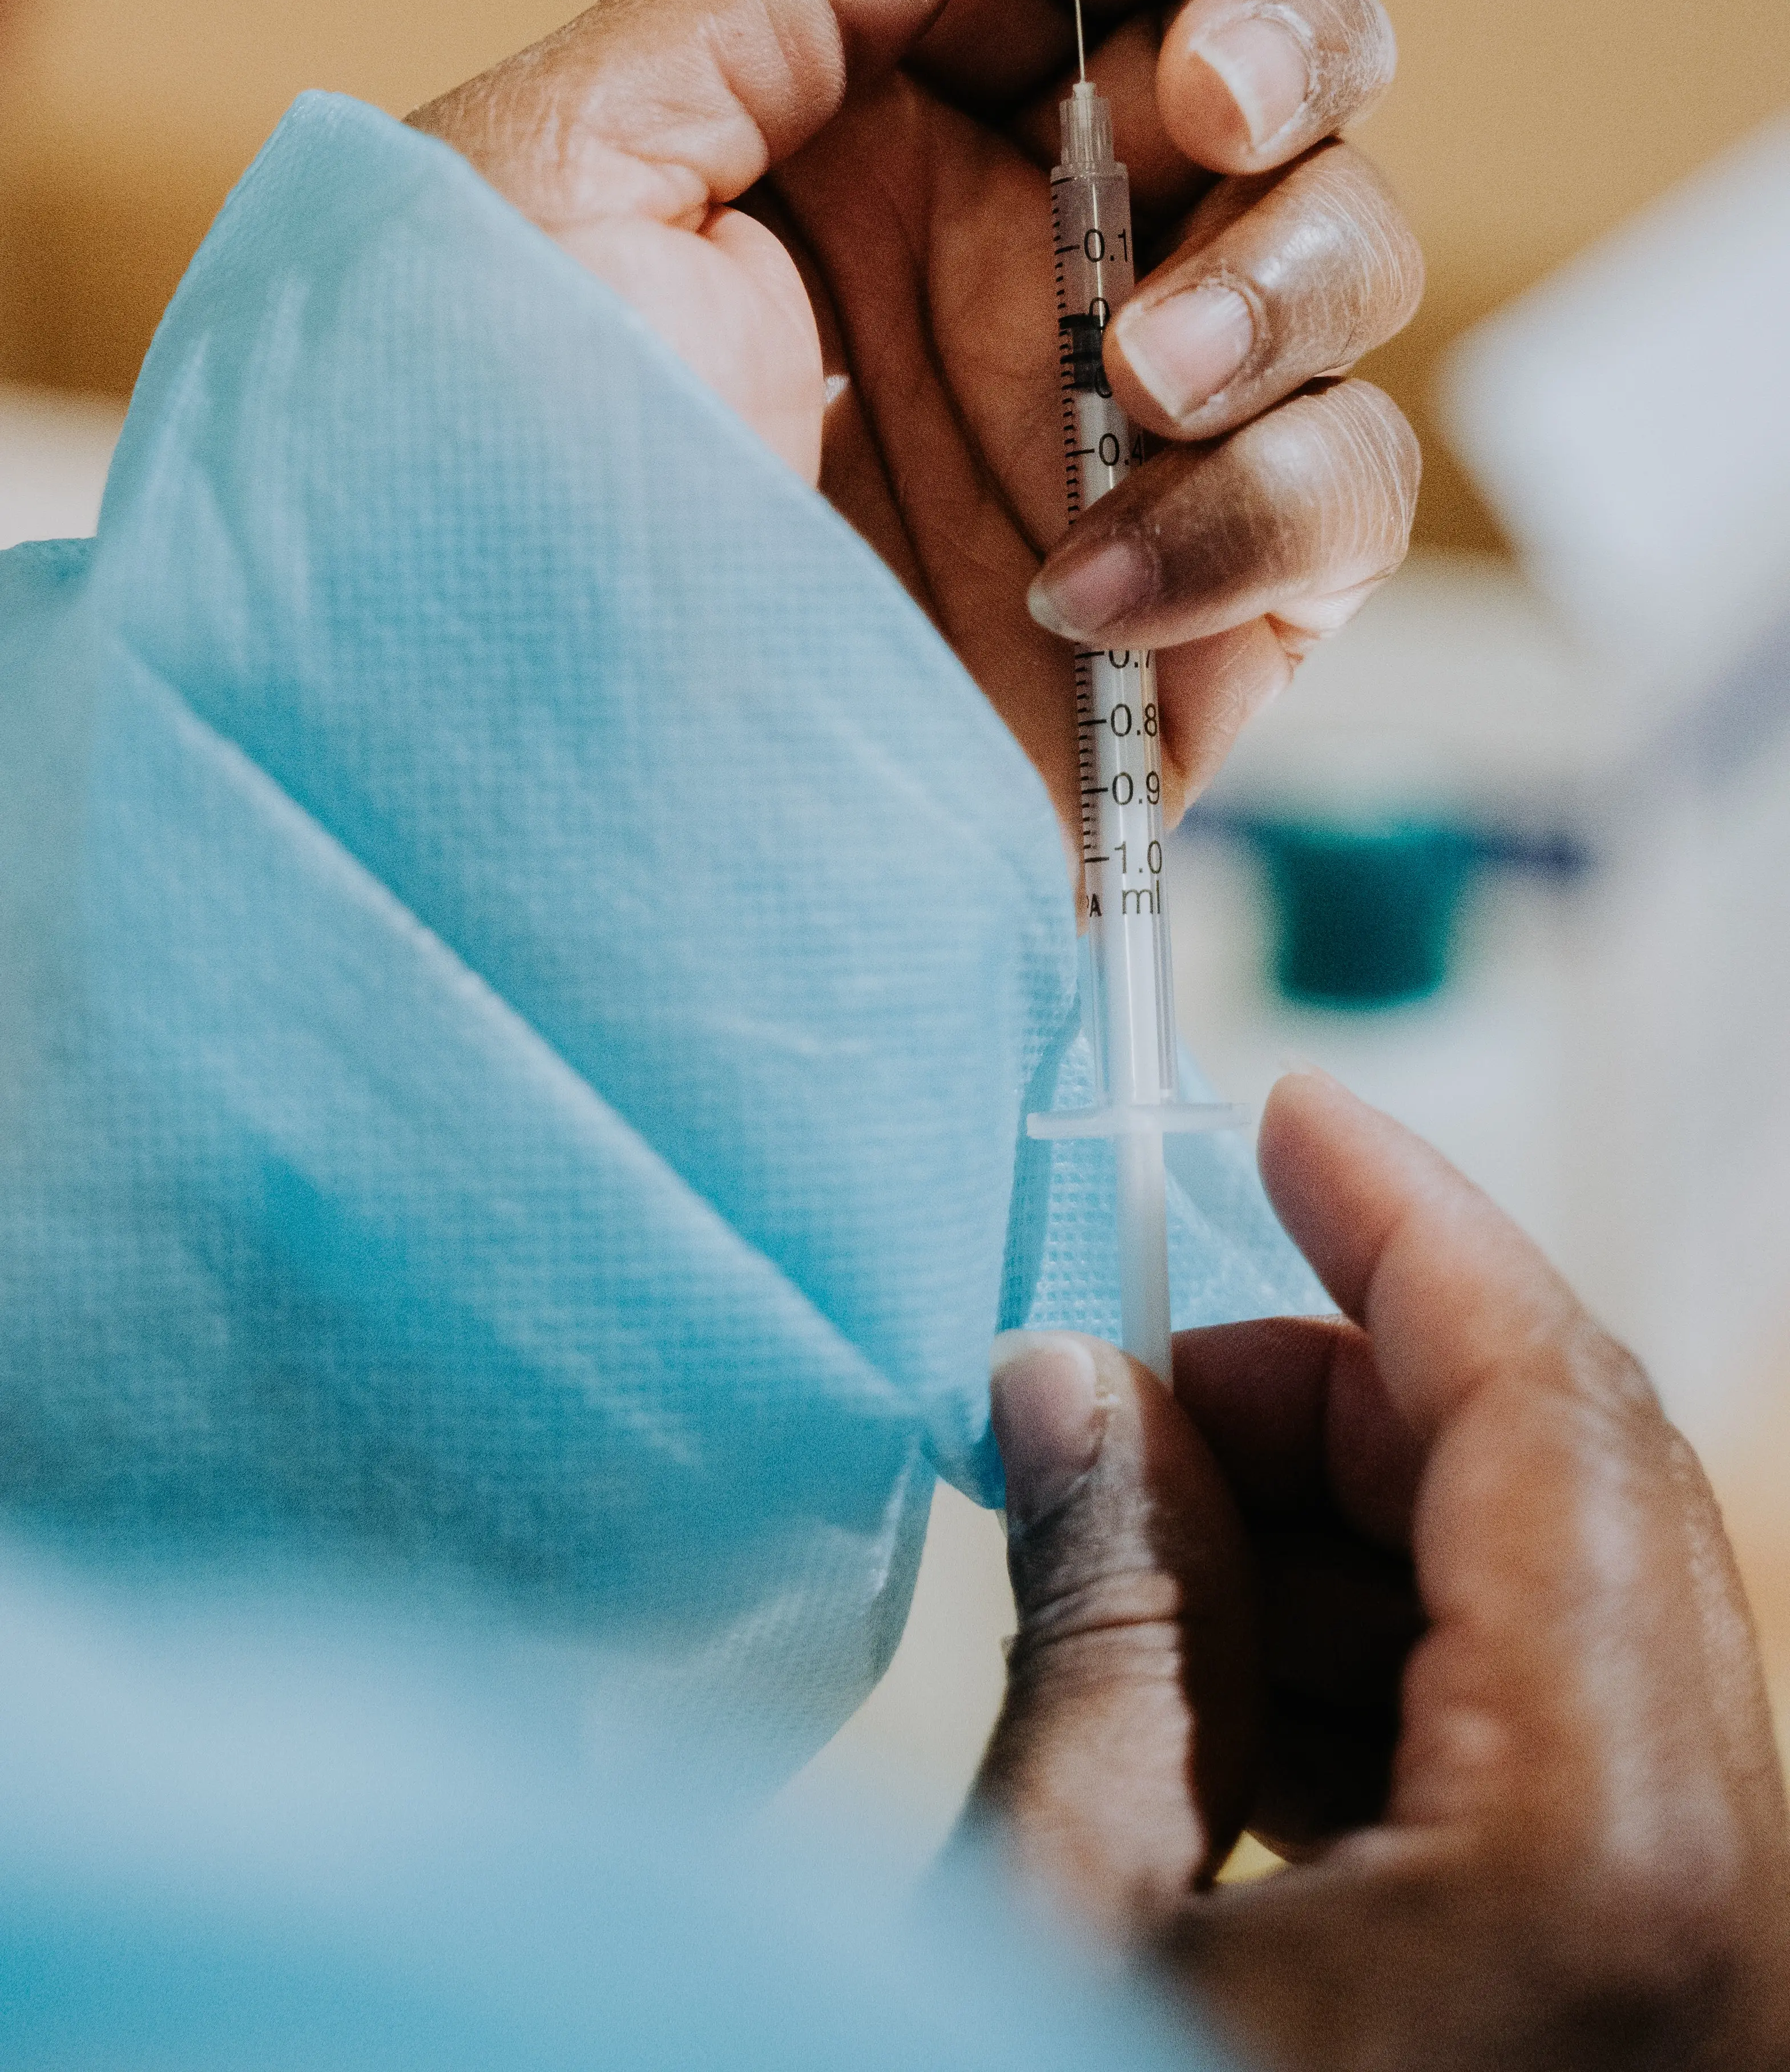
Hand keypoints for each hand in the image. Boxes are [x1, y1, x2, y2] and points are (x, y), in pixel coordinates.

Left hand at [411, 0, 1420, 841]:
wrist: (496, 824)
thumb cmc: (463, 497)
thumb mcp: (566, 183)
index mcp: (868, 142)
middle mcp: (1008, 274)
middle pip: (1277, 81)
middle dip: (1288, 40)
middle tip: (1197, 105)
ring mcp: (1111, 442)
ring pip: (1350, 272)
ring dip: (1287, 281)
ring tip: (1143, 360)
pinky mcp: (1187, 618)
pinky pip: (1339, 508)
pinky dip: (1256, 518)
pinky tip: (1082, 583)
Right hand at [969, 1073, 1789, 2070]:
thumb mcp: (1064, 1931)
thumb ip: (1099, 1628)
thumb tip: (1073, 1391)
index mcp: (1603, 1859)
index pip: (1550, 1412)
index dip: (1412, 1223)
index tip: (1293, 1120)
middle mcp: (1717, 1897)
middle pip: (1566, 1495)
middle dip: (1334, 1395)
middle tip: (1127, 1390)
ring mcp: (1702, 1953)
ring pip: (1559, 1616)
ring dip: (1340, 1537)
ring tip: (1131, 1545)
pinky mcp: (1647, 1996)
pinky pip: (1549, 1751)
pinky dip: (1383, 1672)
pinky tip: (1211, 1686)